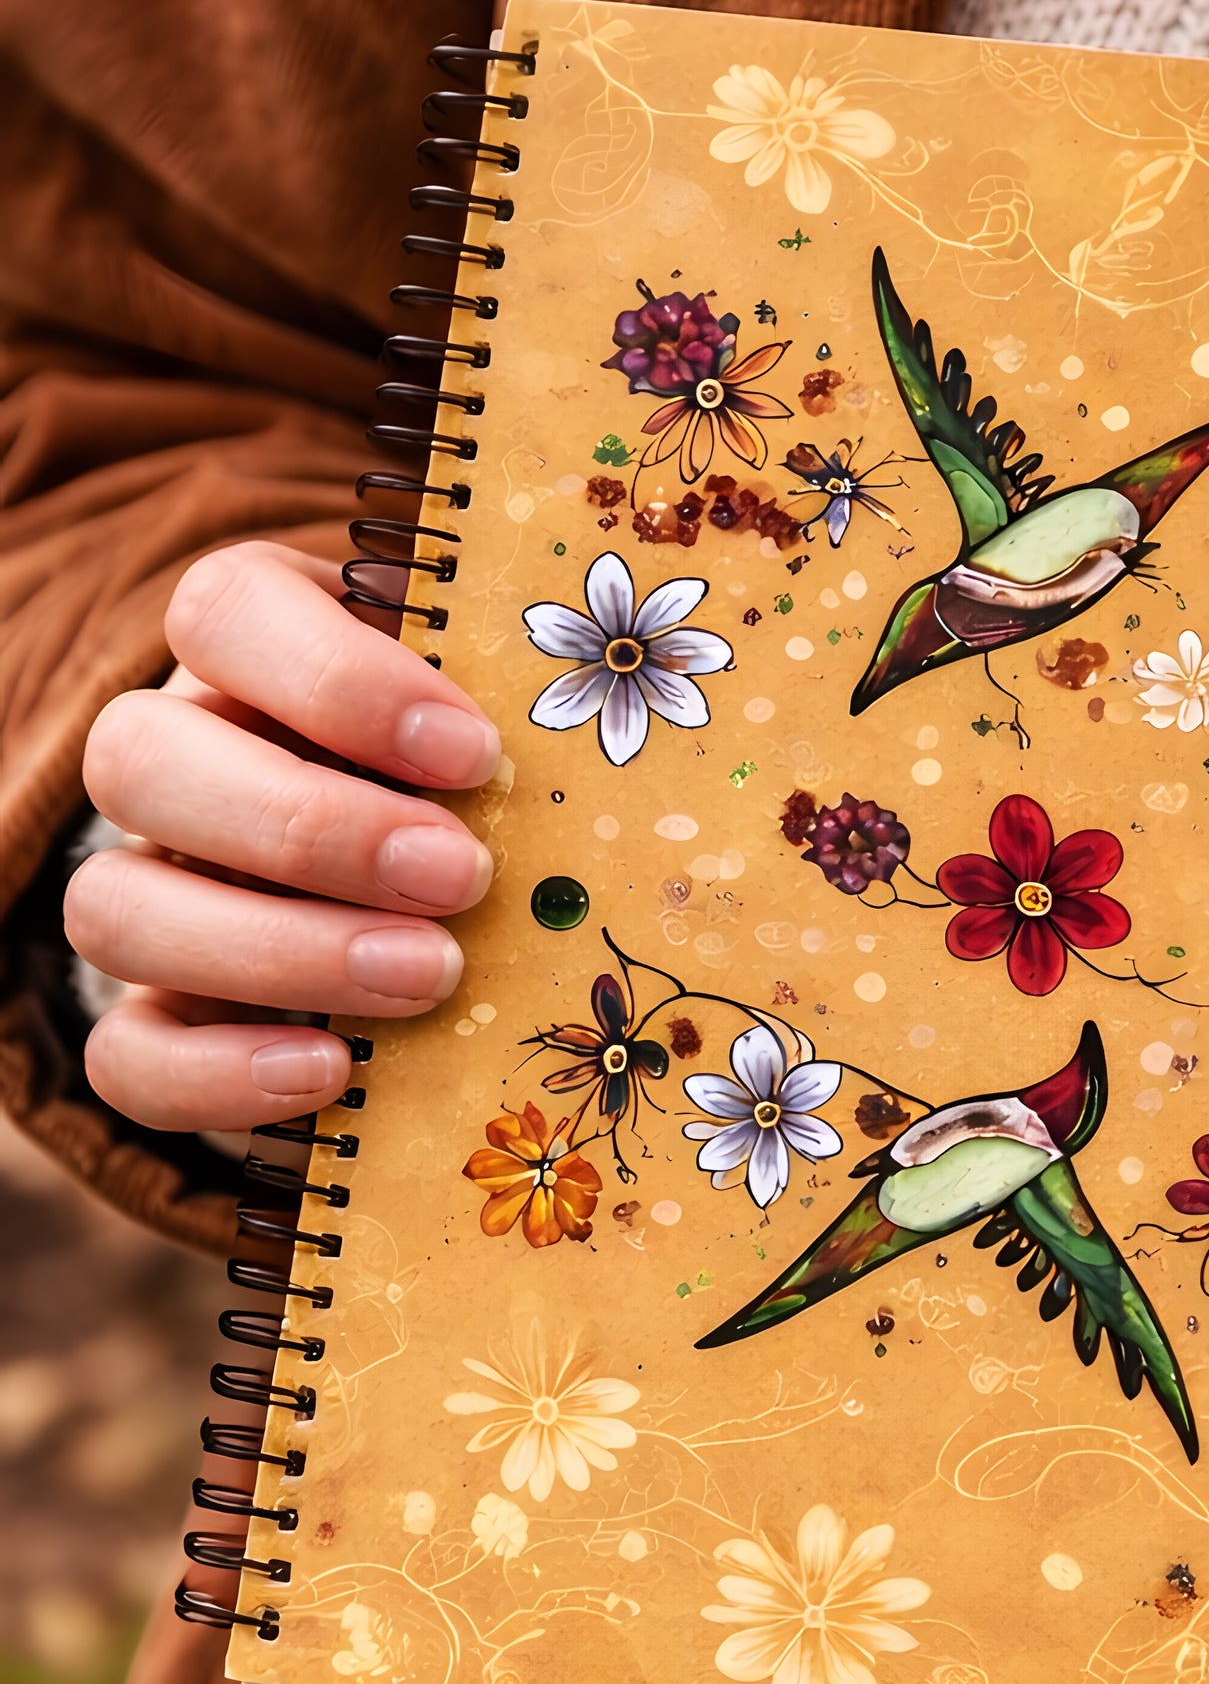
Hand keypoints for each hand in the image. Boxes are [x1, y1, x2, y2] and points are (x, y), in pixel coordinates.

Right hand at [70, 542, 500, 1131]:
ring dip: (276, 949)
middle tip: (459, 876)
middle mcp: (175, 759)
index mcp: (250, 652)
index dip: (336, 679)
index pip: (223, 611)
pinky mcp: (159, 1020)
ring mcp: (151, 890)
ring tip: (427, 975)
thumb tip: (619, 744)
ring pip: (113, 908)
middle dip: (311, 827)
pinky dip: (218, 1071)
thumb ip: (517, 710)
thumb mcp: (495, 726)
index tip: (469, 752)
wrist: (430, 901)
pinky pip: (127, 1055)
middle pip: (137, 758)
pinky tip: (332, 1070)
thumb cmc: (476, 781)